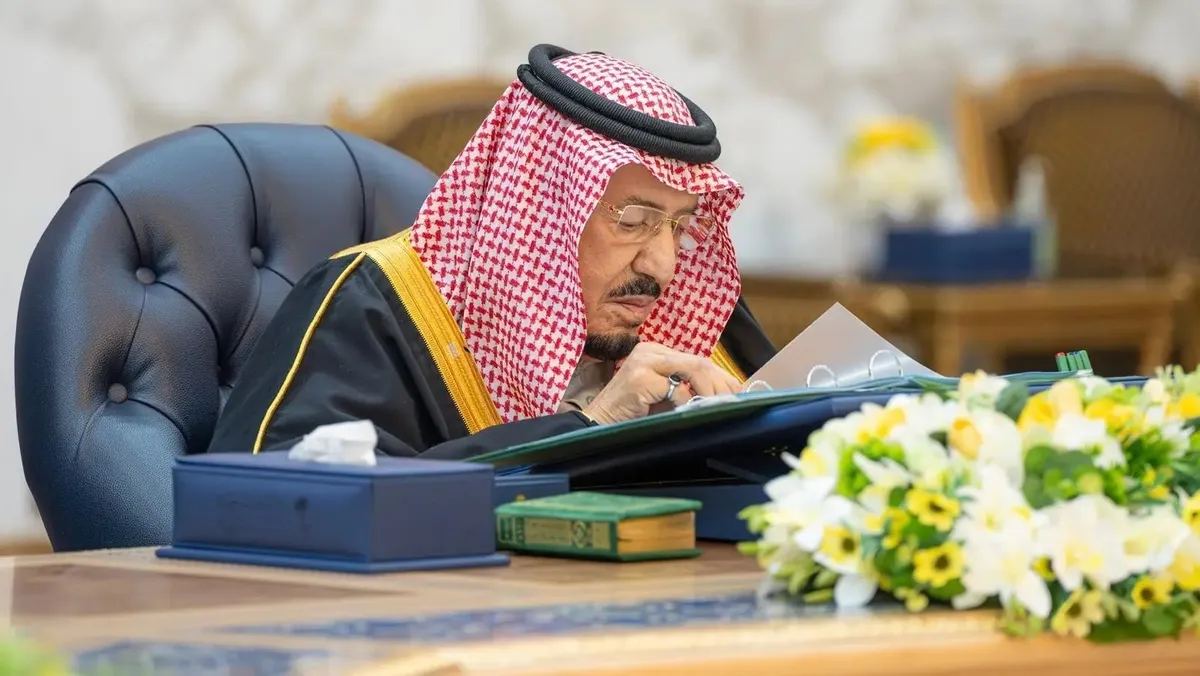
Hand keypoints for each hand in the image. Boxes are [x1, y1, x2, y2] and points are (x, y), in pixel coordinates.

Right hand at [582, 342, 741, 424]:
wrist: (597, 425)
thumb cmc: (631, 415)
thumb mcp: (663, 397)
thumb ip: (685, 389)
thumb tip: (724, 396)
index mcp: (656, 352)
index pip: (698, 360)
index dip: (721, 377)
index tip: (737, 394)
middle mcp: (650, 351)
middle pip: (699, 361)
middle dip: (722, 383)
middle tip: (736, 402)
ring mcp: (643, 362)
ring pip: (693, 369)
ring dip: (711, 390)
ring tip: (720, 407)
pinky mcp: (639, 378)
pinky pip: (676, 387)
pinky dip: (688, 402)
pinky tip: (692, 413)